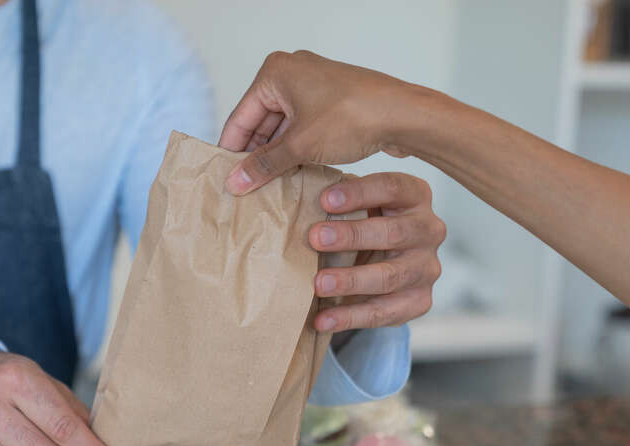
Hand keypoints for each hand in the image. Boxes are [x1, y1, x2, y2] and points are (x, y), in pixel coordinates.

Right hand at [219, 50, 419, 194]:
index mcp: (275, 73)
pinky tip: (294, 176)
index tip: (226, 180)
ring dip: (278, 156)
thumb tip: (235, 181)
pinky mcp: (332, 102)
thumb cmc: (353, 117)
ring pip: (283, 127)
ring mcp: (314, 87)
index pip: (241, 117)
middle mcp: (292, 73)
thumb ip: (265, 164)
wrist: (403, 114)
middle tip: (247, 189)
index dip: (232, 152)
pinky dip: (297, 150)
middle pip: (261, 122)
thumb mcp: (300, 146)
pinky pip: (303, 128)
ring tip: (269, 188)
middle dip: (257, 156)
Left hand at [310, 172, 444, 330]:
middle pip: (395, 232)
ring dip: (351, 280)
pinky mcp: (419, 301)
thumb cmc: (361, 226)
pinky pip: (384, 312)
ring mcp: (427, 268)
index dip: (360, 193)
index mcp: (415, 196)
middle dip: (353, 236)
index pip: (393, 187)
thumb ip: (335, 199)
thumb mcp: (355, 206)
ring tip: (318, 284)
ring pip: (391, 276)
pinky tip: (323, 320)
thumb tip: (282, 188)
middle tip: (315, 238)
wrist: (380, 269)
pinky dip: (350, 317)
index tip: (324, 199)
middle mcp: (429, 230)